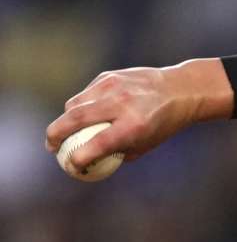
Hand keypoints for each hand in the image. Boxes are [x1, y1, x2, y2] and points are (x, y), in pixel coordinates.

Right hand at [45, 58, 232, 170]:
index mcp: (134, 125)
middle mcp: (121, 103)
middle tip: (51, 147)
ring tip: (64, 133)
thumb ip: (119, 152)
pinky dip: (80, 106)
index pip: (98, 143)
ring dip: (65, 120)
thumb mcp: (147, 143)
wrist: (179, 89)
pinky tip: (84, 115)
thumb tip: (92, 160)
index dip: (79, 156)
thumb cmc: (163, 123)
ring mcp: (113, 86)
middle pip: (75, 118)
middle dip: (55, 135)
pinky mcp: (108, 76)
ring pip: (74, 104)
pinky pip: (85, 94)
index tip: (71, 165)